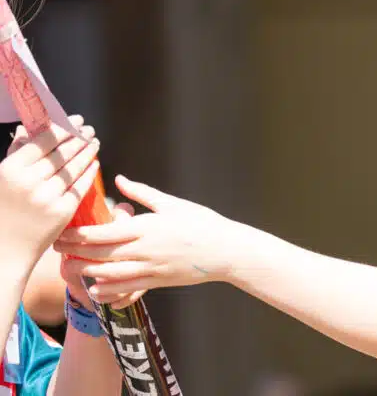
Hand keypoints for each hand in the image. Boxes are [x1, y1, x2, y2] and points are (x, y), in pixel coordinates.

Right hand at [0, 117, 99, 263]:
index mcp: (11, 170)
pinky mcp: (62, 211)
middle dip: (79, 138)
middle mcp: (30, 182)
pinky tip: (94, 163)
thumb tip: (26, 128)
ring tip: (94, 142)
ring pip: (74, 167)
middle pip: (63, 153)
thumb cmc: (2, 209)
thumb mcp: (1, 179)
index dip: (64, 128)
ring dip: (87, 152)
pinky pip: (81, 186)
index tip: (76, 121)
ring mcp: (48, 197)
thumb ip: (15, 153)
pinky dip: (89, 171)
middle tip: (89, 130)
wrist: (6, 248)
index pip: (44, 141)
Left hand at [54, 175, 239, 303]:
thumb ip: (142, 193)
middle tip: (56, 248)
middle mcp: (144, 251)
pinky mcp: (158, 282)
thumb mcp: (172, 203)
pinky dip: (108, 290)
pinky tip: (97, 288)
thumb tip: (119, 180)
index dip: (78, 234)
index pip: (102, 232)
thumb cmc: (202, 223)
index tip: (63, 231)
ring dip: (87, 273)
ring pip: (109, 275)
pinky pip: (127, 289)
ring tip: (71, 268)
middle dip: (74, 252)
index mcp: (146, 228)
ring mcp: (151, 269)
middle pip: (99, 255)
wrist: (226, 251)